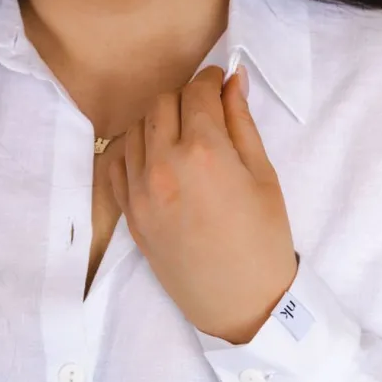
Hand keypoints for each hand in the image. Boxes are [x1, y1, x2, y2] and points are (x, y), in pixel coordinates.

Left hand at [108, 65, 298, 344]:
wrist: (241, 303)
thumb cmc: (264, 239)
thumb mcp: (263, 174)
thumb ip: (242, 122)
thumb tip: (233, 80)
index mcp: (204, 150)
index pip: (197, 91)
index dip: (212, 79)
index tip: (221, 81)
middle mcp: (163, 164)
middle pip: (162, 103)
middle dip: (186, 97)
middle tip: (207, 110)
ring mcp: (139, 190)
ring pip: (135, 128)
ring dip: (158, 121)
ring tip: (182, 136)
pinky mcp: (128, 213)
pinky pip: (116, 163)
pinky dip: (134, 150)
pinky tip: (156, 157)